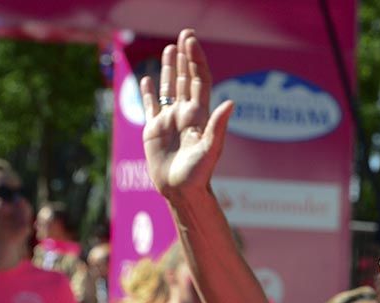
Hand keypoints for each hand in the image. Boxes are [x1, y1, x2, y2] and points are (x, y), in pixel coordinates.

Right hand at [140, 29, 233, 198]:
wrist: (181, 191)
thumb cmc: (198, 174)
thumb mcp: (211, 150)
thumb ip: (218, 126)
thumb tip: (231, 103)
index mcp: (199, 115)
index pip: (199, 80)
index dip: (196, 59)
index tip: (190, 41)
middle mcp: (186, 114)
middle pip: (186, 78)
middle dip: (186, 56)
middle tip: (185, 33)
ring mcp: (170, 120)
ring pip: (170, 88)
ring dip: (170, 69)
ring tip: (170, 49)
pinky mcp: (154, 129)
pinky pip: (152, 106)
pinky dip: (149, 92)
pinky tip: (148, 79)